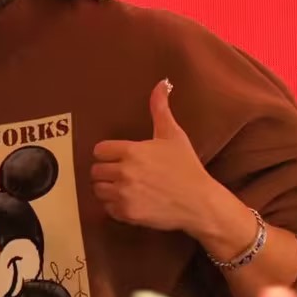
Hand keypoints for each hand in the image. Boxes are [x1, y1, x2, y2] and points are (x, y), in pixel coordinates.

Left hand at [91, 79, 217, 232]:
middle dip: (107, 171)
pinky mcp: (127, 213)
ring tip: (125, 187)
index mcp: (131, 151)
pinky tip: (131, 201)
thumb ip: (160, 109)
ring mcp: (125, 194)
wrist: (201, 202)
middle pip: (96, 170)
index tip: (121, 158)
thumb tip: (161, 83)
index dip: (109, 154)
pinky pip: (107, 208)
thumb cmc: (187, 167)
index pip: (99, 150)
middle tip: (124, 174)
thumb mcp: (173, 135)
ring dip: (108, 189)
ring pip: (98, 189)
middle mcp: (124, 172)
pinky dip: (115, 206)